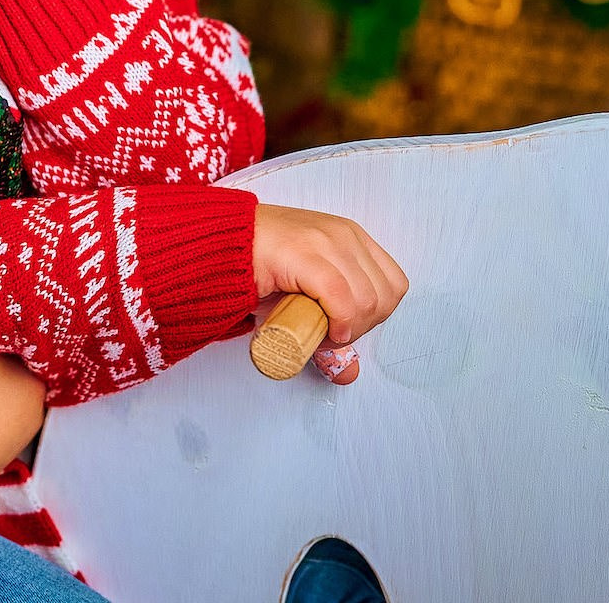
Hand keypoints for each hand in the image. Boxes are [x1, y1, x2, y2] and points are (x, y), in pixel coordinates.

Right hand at [252, 204, 407, 385]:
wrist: (215, 244)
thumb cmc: (256, 267)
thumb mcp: (304, 296)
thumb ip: (329, 331)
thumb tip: (349, 373)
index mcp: (350, 237)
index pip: (394, 284)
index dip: (376, 316)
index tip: (346, 327)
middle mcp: (343, 234)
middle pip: (385, 296)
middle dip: (362, 328)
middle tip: (330, 334)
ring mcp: (325, 240)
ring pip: (367, 300)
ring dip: (347, 330)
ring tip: (319, 331)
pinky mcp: (303, 253)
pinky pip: (341, 299)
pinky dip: (337, 323)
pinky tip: (320, 328)